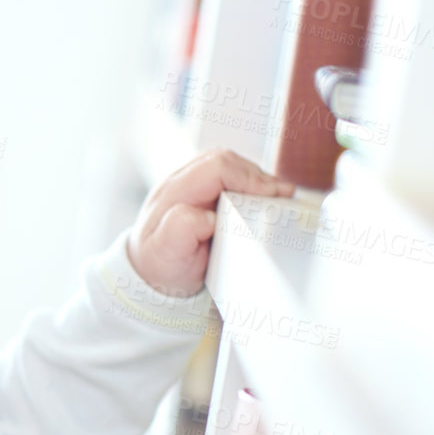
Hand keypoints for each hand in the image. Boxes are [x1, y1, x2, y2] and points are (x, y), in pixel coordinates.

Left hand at [127, 149, 293, 297]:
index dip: (247, 177)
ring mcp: (193, 185)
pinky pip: (232, 178)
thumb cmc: (159, 265)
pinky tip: (266, 200)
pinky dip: (252, 187)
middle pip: (227, 161)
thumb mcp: (166, 254)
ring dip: (257, 180)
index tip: (270, 196)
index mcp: (173, 193)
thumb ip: (181, 230)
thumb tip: (207, 216)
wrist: (150, 273)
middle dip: (258, 176)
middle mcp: (182, 182)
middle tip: (283, 197)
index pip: (216, 167)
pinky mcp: (204, 192)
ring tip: (279, 198)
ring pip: (232, 166)